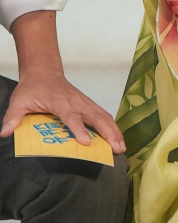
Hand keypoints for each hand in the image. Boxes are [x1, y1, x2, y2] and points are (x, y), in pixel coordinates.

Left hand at [0, 69, 125, 152]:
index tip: (86, 143)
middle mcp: (77, 102)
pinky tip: (118, 138)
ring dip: (115, 132)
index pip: (72, 117)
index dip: (79, 130)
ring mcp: (86, 103)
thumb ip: (13, 118)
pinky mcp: (89, 105)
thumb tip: (4, 133)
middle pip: (97, 117)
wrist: (44, 73)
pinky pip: (104, 116)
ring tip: (122, 148)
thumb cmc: (32, 89)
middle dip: (109, 133)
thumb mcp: (18, 102)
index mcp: (61, 102)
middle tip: (117, 149)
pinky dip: (112, 127)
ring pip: (104, 117)